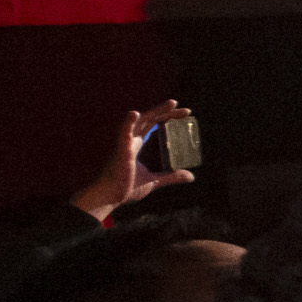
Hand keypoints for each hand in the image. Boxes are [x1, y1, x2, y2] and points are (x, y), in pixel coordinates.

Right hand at [77, 102, 195, 220]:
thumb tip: (191, 176)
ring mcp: (125, 144)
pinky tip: (134, 113)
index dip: (167, 119)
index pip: (154, 127)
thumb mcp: (154, 181)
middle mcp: (131, 141)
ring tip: (172, 103)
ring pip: (141, 121)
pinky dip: (128, 123)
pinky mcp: (120, 150)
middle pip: (150, 120)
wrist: (110, 198)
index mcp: (136, 146)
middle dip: (167, 112)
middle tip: (186, 110)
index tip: (184, 115)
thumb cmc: (125, 188)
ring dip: (157, 111)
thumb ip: (171, 176)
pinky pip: (123, 133)